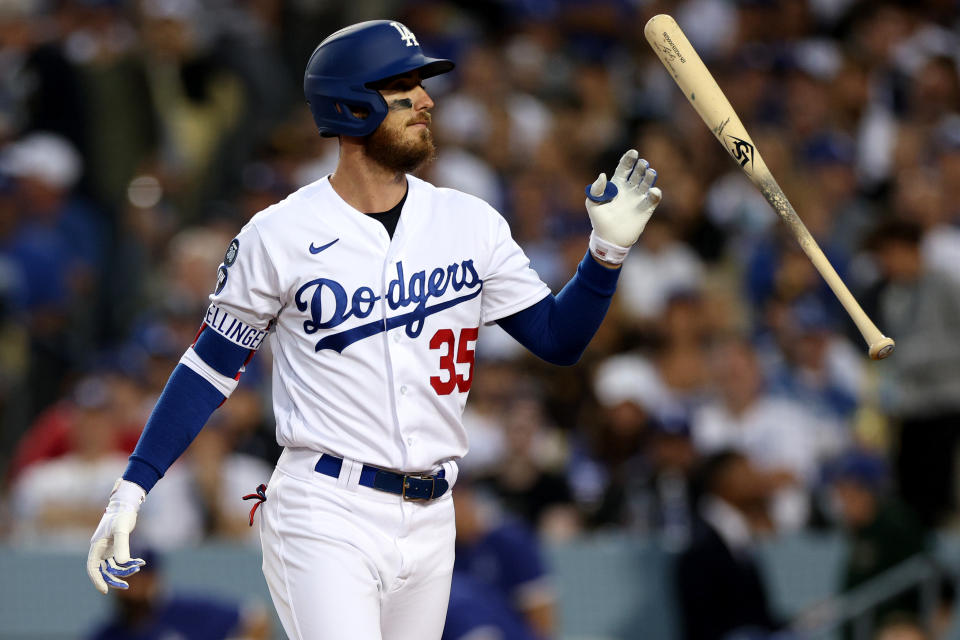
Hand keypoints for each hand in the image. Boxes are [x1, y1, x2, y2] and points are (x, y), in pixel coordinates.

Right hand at [86, 479, 145, 593]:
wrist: (126, 506)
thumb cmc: (122, 515)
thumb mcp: (121, 529)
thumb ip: (122, 545)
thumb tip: (123, 562)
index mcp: (96, 547)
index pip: (93, 568)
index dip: (97, 580)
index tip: (105, 591)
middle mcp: (100, 551)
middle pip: (103, 571)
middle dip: (114, 579)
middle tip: (126, 586)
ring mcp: (107, 550)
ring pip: (113, 568)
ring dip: (125, 570)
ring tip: (139, 566)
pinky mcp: (115, 548)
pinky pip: (121, 562)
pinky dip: (130, 563)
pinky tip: (141, 562)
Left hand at [585, 149, 661, 263]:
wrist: (609, 238)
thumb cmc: (599, 220)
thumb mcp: (593, 203)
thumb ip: (596, 189)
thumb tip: (603, 175)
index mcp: (617, 185)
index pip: (624, 168)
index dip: (629, 159)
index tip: (633, 153)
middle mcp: (629, 189)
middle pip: (638, 173)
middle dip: (641, 166)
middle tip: (642, 164)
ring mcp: (638, 199)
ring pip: (647, 183)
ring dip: (650, 176)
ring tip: (650, 172)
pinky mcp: (646, 209)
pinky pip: (653, 199)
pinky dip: (655, 194)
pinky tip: (653, 191)